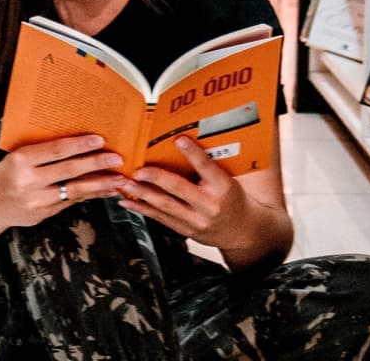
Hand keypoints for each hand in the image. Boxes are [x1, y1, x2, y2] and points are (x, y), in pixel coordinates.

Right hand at [0, 134, 127, 226]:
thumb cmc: (9, 172)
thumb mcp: (19, 156)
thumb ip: (44, 151)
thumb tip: (81, 143)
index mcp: (22, 160)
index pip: (56, 150)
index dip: (80, 145)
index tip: (100, 140)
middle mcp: (29, 181)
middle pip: (70, 170)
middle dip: (97, 163)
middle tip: (117, 158)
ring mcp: (37, 201)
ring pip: (75, 190)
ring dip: (101, 184)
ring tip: (120, 179)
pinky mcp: (44, 214)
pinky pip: (72, 202)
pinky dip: (91, 195)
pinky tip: (106, 190)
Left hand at [118, 136, 255, 249]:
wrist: (243, 231)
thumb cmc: (232, 199)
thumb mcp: (227, 180)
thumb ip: (208, 167)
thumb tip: (184, 144)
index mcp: (222, 187)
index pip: (206, 166)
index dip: (192, 153)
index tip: (179, 140)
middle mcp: (209, 204)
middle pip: (179, 189)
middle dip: (156, 179)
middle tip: (138, 171)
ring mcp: (196, 220)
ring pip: (165, 206)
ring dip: (143, 194)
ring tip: (126, 185)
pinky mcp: (186, 230)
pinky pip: (160, 219)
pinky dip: (142, 209)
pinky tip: (128, 202)